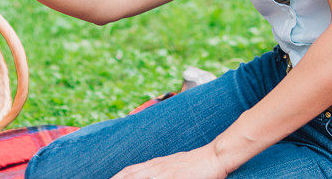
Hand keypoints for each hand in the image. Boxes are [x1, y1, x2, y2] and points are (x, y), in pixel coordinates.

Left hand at [111, 145, 227, 178]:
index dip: (118, 176)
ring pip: (138, 177)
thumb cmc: (198, 163)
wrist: (214, 156)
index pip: (131, 171)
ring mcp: (164, 172)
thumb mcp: (176, 167)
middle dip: (116, 178)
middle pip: (130, 174)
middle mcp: (157, 166)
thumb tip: (157, 175)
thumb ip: (164, 171)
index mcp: (157, 164)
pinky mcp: (173, 176)